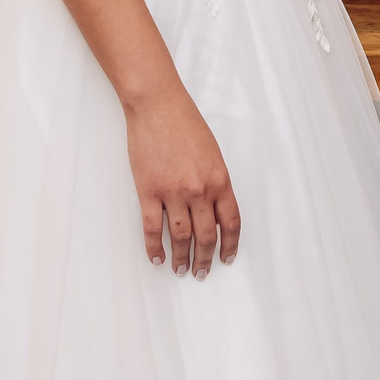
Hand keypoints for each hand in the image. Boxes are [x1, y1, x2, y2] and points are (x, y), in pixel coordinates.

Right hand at [125, 85, 240, 277]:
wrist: (158, 106)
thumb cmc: (185, 124)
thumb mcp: (212, 154)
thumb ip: (215, 183)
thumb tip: (212, 211)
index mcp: (220, 180)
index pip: (230, 222)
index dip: (230, 245)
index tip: (227, 258)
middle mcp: (200, 190)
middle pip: (206, 236)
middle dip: (205, 259)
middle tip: (201, 272)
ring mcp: (174, 192)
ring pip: (181, 237)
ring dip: (182, 258)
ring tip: (180, 270)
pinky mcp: (149, 191)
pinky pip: (153, 228)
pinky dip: (154, 247)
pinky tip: (157, 258)